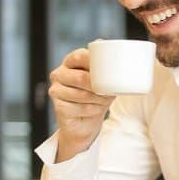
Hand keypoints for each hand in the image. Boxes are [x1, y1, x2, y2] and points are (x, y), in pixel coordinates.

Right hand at [48, 48, 115, 162]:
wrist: (86, 123)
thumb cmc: (97, 97)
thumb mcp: (105, 81)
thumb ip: (109, 69)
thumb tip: (123, 57)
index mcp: (70, 62)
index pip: (79, 56)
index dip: (94, 61)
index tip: (108, 69)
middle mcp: (59, 74)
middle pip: (80, 77)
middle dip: (98, 86)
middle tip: (110, 92)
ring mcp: (55, 90)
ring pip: (81, 94)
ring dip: (98, 99)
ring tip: (104, 101)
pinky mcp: (58, 106)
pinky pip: (80, 108)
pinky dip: (93, 110)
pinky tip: (96, 109)